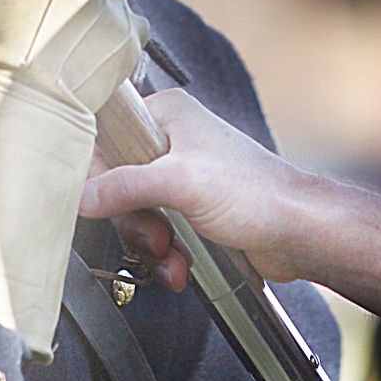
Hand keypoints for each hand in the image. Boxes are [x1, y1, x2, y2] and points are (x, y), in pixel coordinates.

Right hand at [83, 89, 380, 324]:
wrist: (300, 233)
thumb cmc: (258, 193)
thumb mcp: (181, 182)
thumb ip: (125, 186)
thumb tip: (80, 195)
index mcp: (166, 115)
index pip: (105, 135)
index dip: (96, 172)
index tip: (96, 200)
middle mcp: (171, 141)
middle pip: (116, 182)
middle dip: (132, 220)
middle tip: (152, 234)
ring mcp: (180, 177)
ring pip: (135, 213)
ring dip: (149, 243)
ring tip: (171, 255)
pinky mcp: (189, 210)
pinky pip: (157, 231)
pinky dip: (165, 254)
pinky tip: (180, 265)